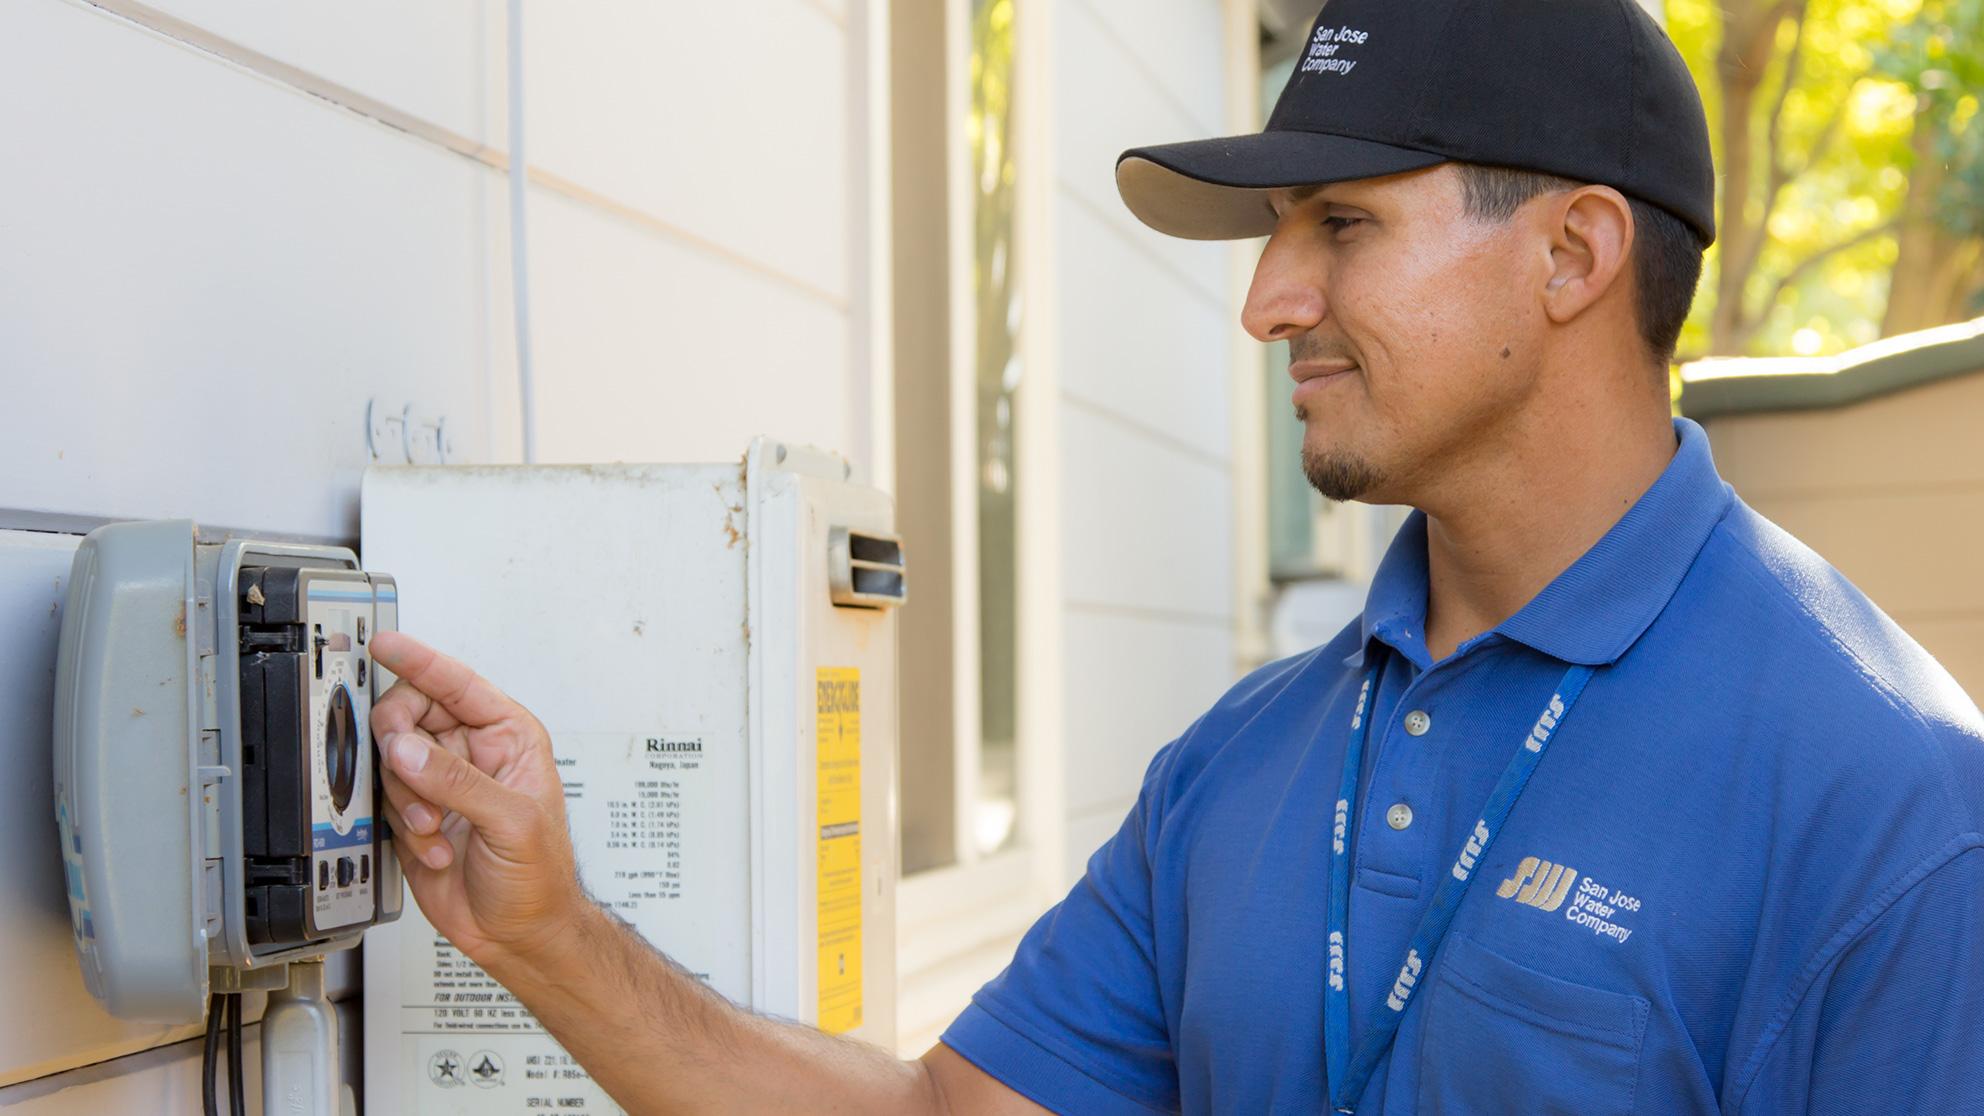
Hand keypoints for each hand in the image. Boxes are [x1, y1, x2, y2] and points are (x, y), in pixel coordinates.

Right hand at [367, 630, 586, 969]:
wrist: (521, 934)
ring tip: (437, 828)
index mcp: (509, 736)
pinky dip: (403, 826)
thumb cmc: (541, 878)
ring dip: (408, 798)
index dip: (421, 662)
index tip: (386, 645)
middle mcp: (473, 753)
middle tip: (407, 769)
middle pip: (410, 715)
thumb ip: (459, 782)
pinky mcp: (416, 815)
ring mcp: (443, 784)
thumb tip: (409, 749)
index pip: (458, 683)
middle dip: (403, 746)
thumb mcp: (512, 822)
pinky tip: (435, 848)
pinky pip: (387, 801)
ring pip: (392, 759)